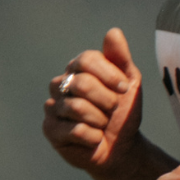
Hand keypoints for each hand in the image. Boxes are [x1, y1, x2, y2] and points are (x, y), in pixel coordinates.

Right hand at [43, 28, 142, 176]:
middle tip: (112, 110)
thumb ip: (121, 58)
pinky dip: (93, 137)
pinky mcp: (50, 130)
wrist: (121, 148)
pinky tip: (94, 139)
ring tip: (103, 125)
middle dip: (106, 100)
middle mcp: (61, 84)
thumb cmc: (123, 113)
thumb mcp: (129, 83)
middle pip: (81, 83)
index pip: (86, 60)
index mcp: (77, 68)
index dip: (108, 75)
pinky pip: (76, 130)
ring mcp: (53, 107)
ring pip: (77, 107)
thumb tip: (114, 32)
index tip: (124, 89)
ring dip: (101, 120)